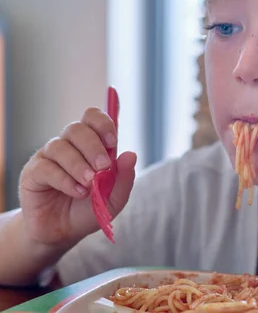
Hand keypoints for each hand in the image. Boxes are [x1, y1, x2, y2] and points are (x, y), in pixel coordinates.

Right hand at [18, 107, 136, 246]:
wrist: (64, 233)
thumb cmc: (89, 209)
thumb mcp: (114, 198)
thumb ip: (124, 177)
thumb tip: (131, 154)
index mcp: (91, 144)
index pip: (93, 117)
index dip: (103, 123)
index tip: (113, 141)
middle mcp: (69, 145)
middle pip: (77, 128)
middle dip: (93, 147)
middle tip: (103, 168)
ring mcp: (49, 157)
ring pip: (60, 146)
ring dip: (79, 165)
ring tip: (90, 184)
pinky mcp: (33, 172)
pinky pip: (46, 167)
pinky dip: (65, 180)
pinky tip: (77, 192)